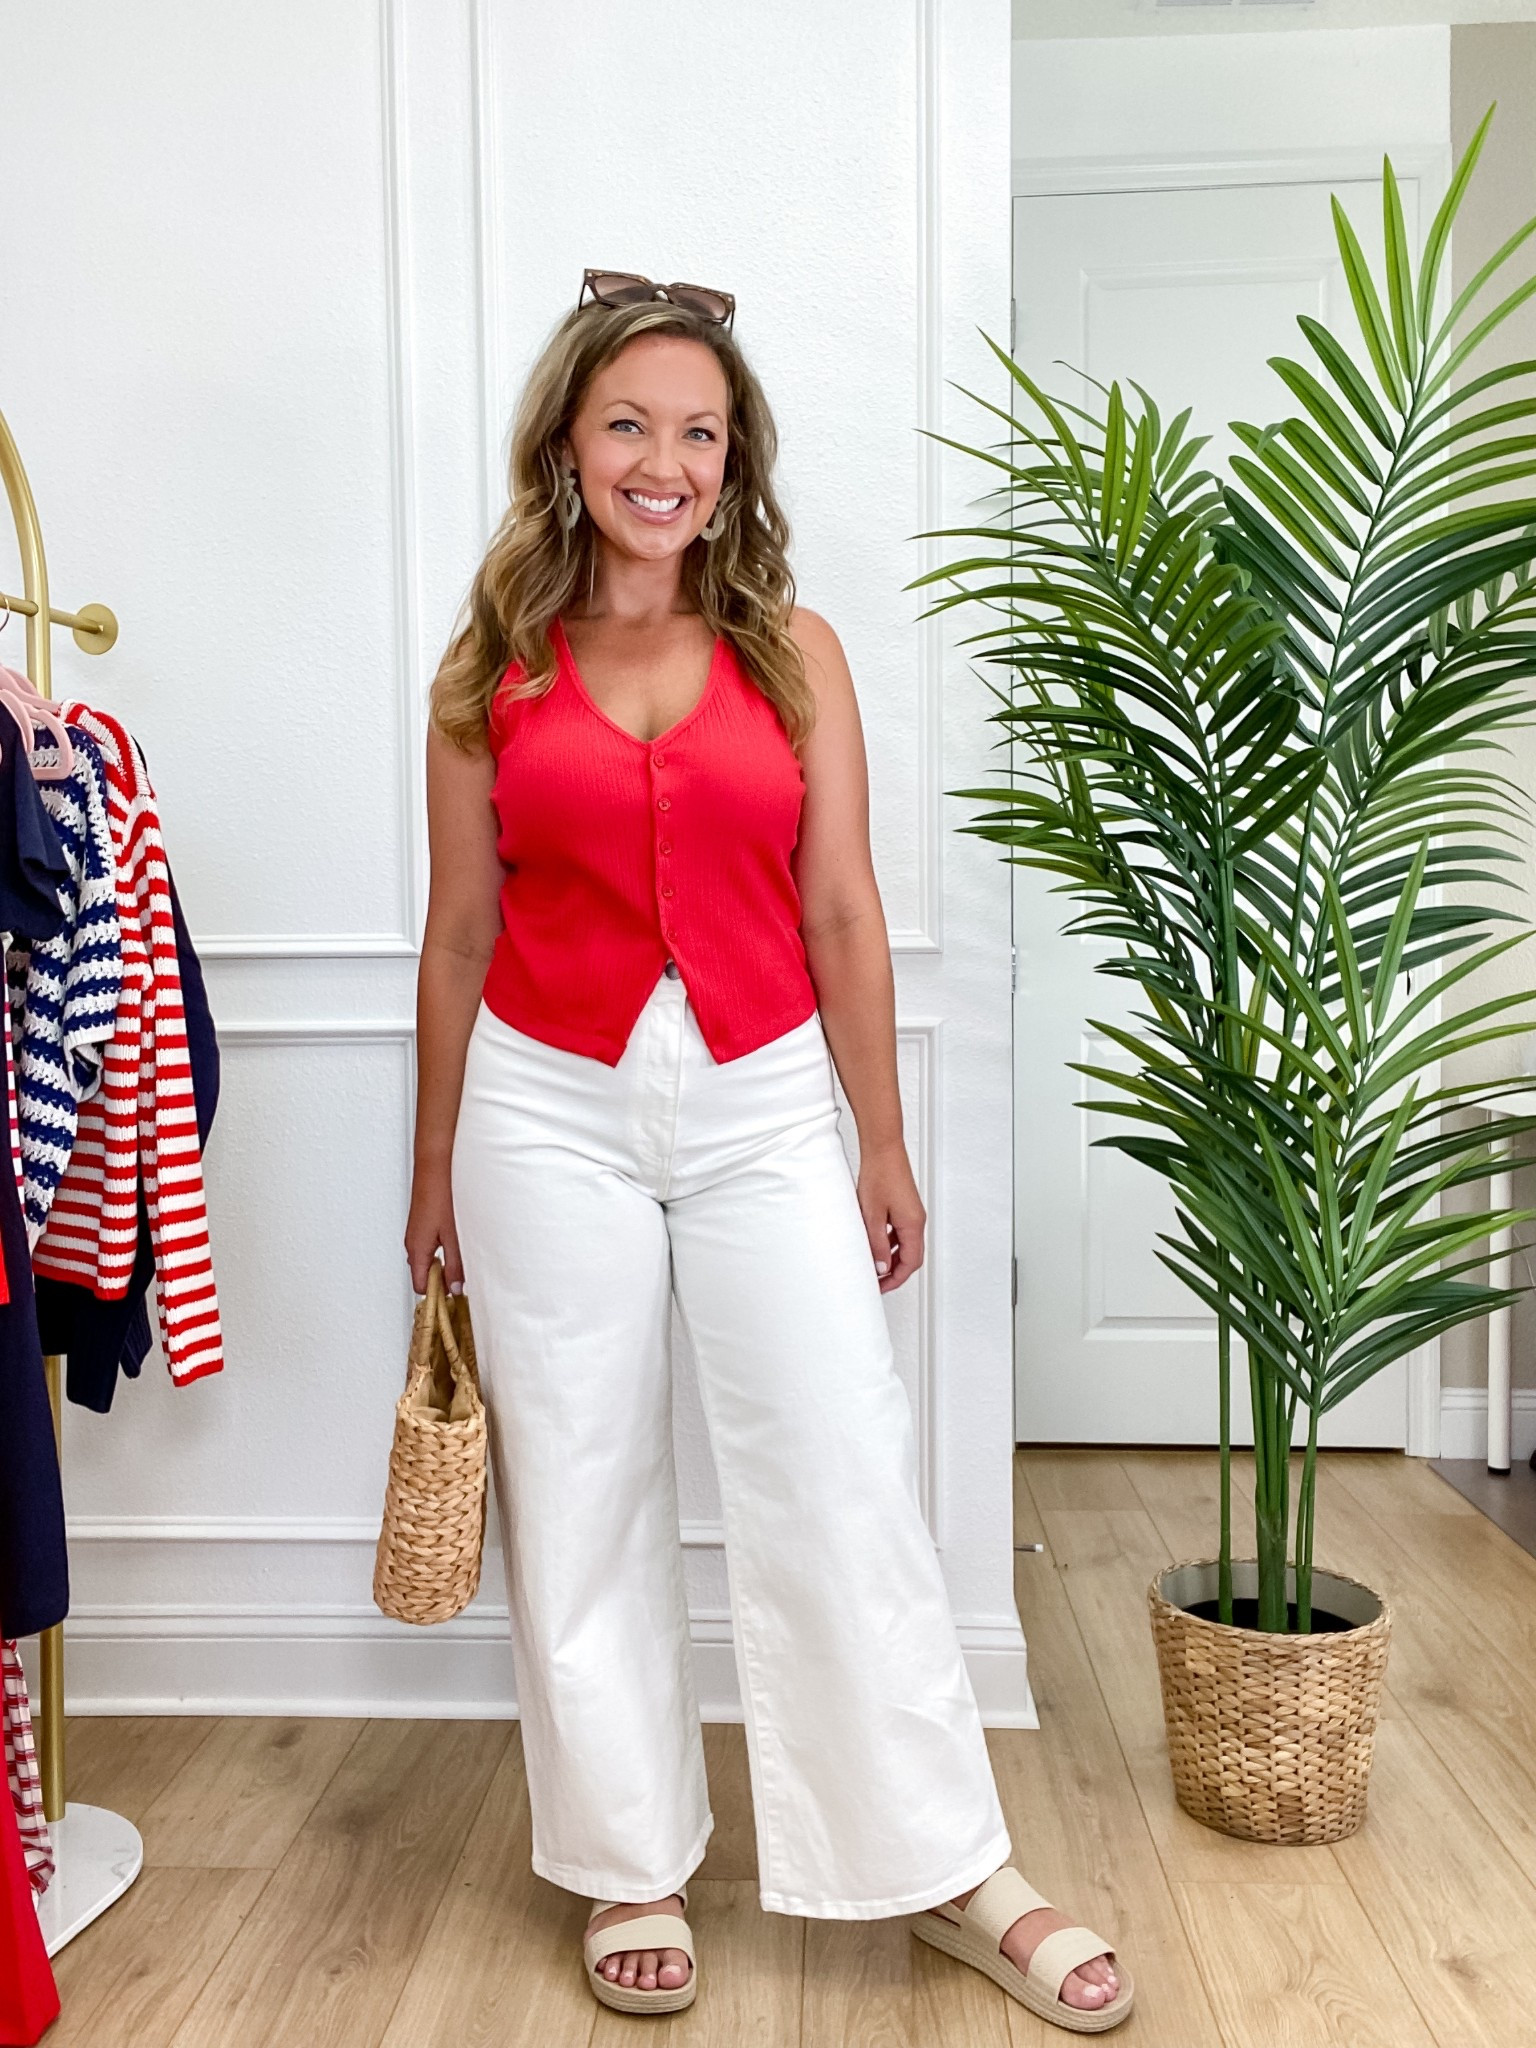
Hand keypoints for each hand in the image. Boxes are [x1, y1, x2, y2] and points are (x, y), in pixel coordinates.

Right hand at [404, 1167, 463, 1296]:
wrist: (437, 1163)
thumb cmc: (442, 1192)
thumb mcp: (455, 1235)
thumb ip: (456, 1264)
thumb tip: (457, 1287)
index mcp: (417, 1249)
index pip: (421, 1286)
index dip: (437, 1296)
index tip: (454, 1302)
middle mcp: (414, 1242)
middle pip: (426, 1274)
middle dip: (444, 1281)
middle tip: (466, 1283)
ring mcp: (418, 1231)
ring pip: (431, 1258)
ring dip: (447, 1263)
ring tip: (467, 1261)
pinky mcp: (425, 1221)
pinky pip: (433, 1244)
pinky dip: (446, 1249)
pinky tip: (462, 1242)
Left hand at [856, 1139, 924, 1292]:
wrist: (883, 1149)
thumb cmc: (879, 1175)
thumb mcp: (872, 1215)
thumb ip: (877, 1244)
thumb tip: (881, 1267)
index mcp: (912, 1225)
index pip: (910, 1263)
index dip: (895, 1280)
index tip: (881, 1287)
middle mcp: (917, 1220)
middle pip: (911, 1257)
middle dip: (894, 1272)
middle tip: (877, 1281)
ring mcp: (912, 1213)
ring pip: (906, 1245)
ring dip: (891, 1258)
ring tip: (873, 1264)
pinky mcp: (906, 1207)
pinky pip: (901, 1232)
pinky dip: (890, 1243)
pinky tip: (875, 1242)